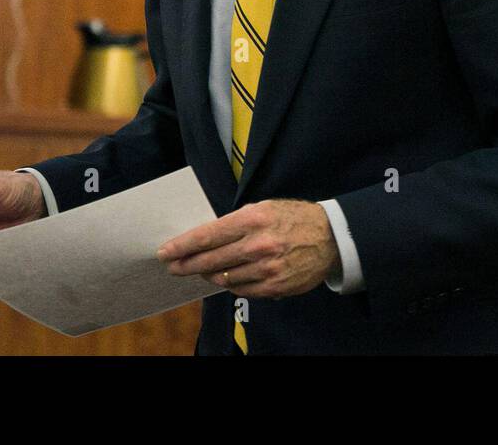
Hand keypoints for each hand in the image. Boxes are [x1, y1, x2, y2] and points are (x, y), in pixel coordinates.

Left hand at [156, 199, 339, 298]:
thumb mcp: (264, 208)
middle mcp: (258, 244)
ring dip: (209, 274)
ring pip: (223, 277)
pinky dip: (230, 284)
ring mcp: (266, 268)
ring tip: (203, 270)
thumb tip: (205, 239)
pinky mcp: (274, 286)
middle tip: (172, 266)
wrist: (331, 237)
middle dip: (186, 264)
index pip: (207, 236)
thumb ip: (235, 222)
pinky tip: (227, 277)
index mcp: (253, 219)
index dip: (182, 246)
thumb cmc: (293, 218)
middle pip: (210, 260)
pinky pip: (241, 289)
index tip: (165, 251)